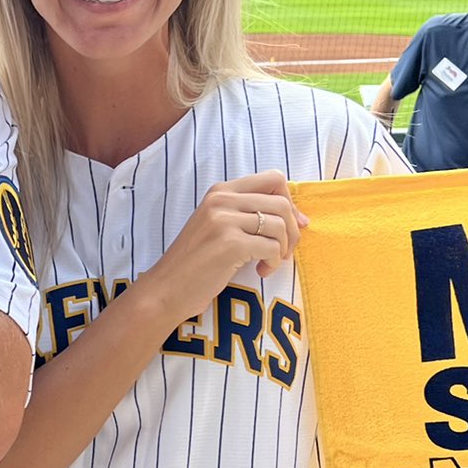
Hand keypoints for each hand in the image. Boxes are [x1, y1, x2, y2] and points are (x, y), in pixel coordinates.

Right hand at [130, 172, 306, 330]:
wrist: (166, 289)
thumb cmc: (197, 262)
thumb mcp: (219, 226)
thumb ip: (248, 214)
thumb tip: (300, 218)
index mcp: (220, 191)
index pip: (273, 178)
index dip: (290, 203)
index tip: (291, 227)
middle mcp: (221, 199)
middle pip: (281, 202)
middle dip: (292, 230)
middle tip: (282, 252)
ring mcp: (224, 220)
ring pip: (280, 225)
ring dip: (283, 248)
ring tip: (268, 263)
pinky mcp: (229, 244)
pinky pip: (272, 247)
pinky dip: (273, 263)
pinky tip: (260, 271)